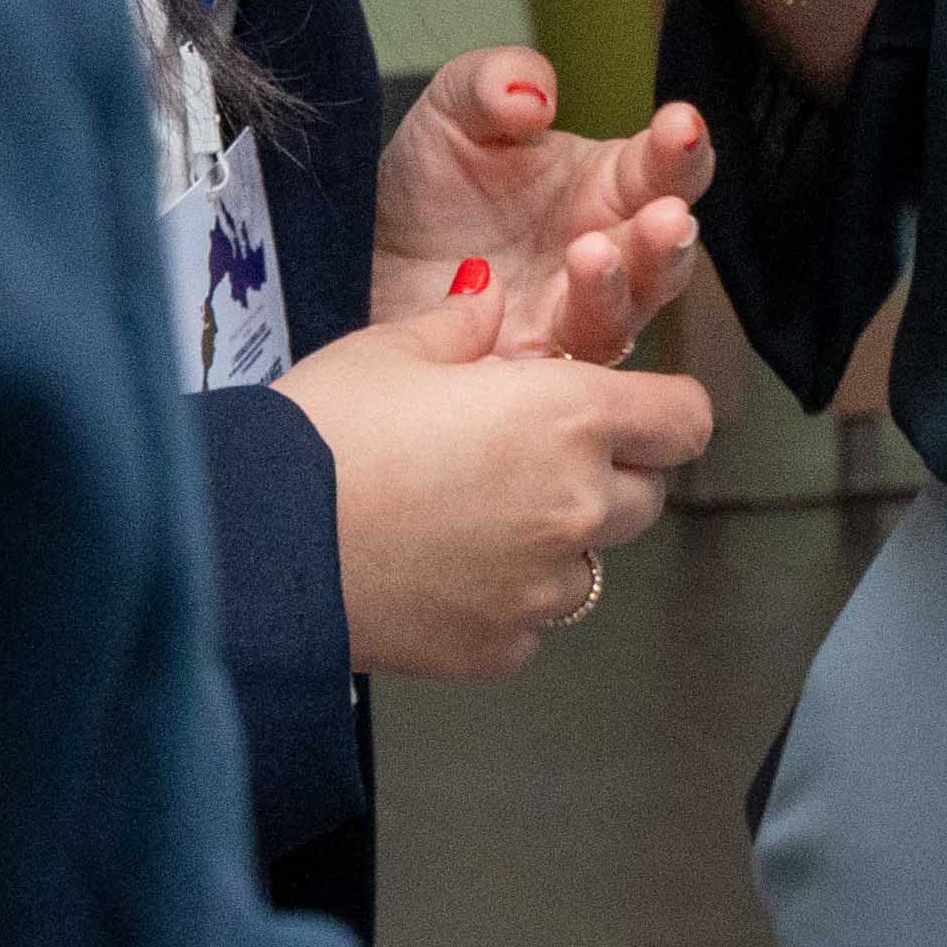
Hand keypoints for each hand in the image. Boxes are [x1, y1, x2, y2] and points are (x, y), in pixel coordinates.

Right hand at [278, 256, 710, 678]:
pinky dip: (509, 595)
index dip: (664, 409)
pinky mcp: (504, 647)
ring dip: (559, 537)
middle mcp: (576, 505)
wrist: (260, 547)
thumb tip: (488, 299)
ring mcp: (544, 588)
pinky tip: (443, 566)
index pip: (686, 419)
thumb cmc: (323, 436)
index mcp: (568, 416)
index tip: (632, 407)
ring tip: (476, 512)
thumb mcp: (391, 350)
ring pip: (593, 561)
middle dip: (609, 471)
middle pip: (648, 493)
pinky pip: (535, 618)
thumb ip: (464, 324)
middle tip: (532, 453)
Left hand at [375, 46, 715, 357]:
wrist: (360, 254)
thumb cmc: (428, 182)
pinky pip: (560, 370)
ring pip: (622, 315)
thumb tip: (537, 98)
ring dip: (616, 287)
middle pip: (665, 253)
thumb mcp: (454, 110)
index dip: (682, 149)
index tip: (680, 124)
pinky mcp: (530, 368)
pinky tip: (530, 326)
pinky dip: (555, 350)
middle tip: (667, 216)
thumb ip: (495, 81)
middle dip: (669, 235)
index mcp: (605, 186)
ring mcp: (572, 316)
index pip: (666, 169)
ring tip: (592, 252)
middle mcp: (605, 254)